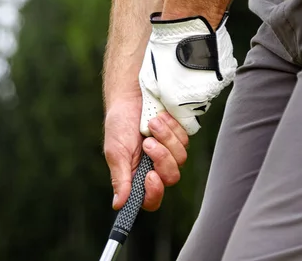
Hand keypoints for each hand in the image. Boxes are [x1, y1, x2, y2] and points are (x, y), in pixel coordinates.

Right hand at [104, 96, 188, 211]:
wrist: (131, 96)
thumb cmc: (119, 124)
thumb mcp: (115, 152)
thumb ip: (120, 178)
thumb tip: (118, 204)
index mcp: (137, 176)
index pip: (151, 200)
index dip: (154, 193)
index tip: (151, 175)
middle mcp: (155, 168)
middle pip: (171, 178)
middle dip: (161, 157)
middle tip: (148, 142)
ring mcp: (169, 153)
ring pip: (181, 159)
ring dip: (165, 138)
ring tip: (151, 124)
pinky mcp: (179, 139)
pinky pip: (185, 141)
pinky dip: (172, 128)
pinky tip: (160, 118)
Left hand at [139, 13, 236, 135]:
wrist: (186, 26)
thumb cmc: (163, 51)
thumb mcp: (150, 80)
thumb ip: (158, 100)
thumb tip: (158, 112)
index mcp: (179, 104)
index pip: (186, 125)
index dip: (179, 117)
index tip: (174, 107)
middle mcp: (201, 99)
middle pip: (196, 108)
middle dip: (188, 99)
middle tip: (178, 80)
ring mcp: (216, 86)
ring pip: (207, 93)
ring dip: (199, 84)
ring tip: (188, 66)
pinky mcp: (227, 73)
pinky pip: (217, 79)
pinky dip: (209, 73)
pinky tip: (200, 60)